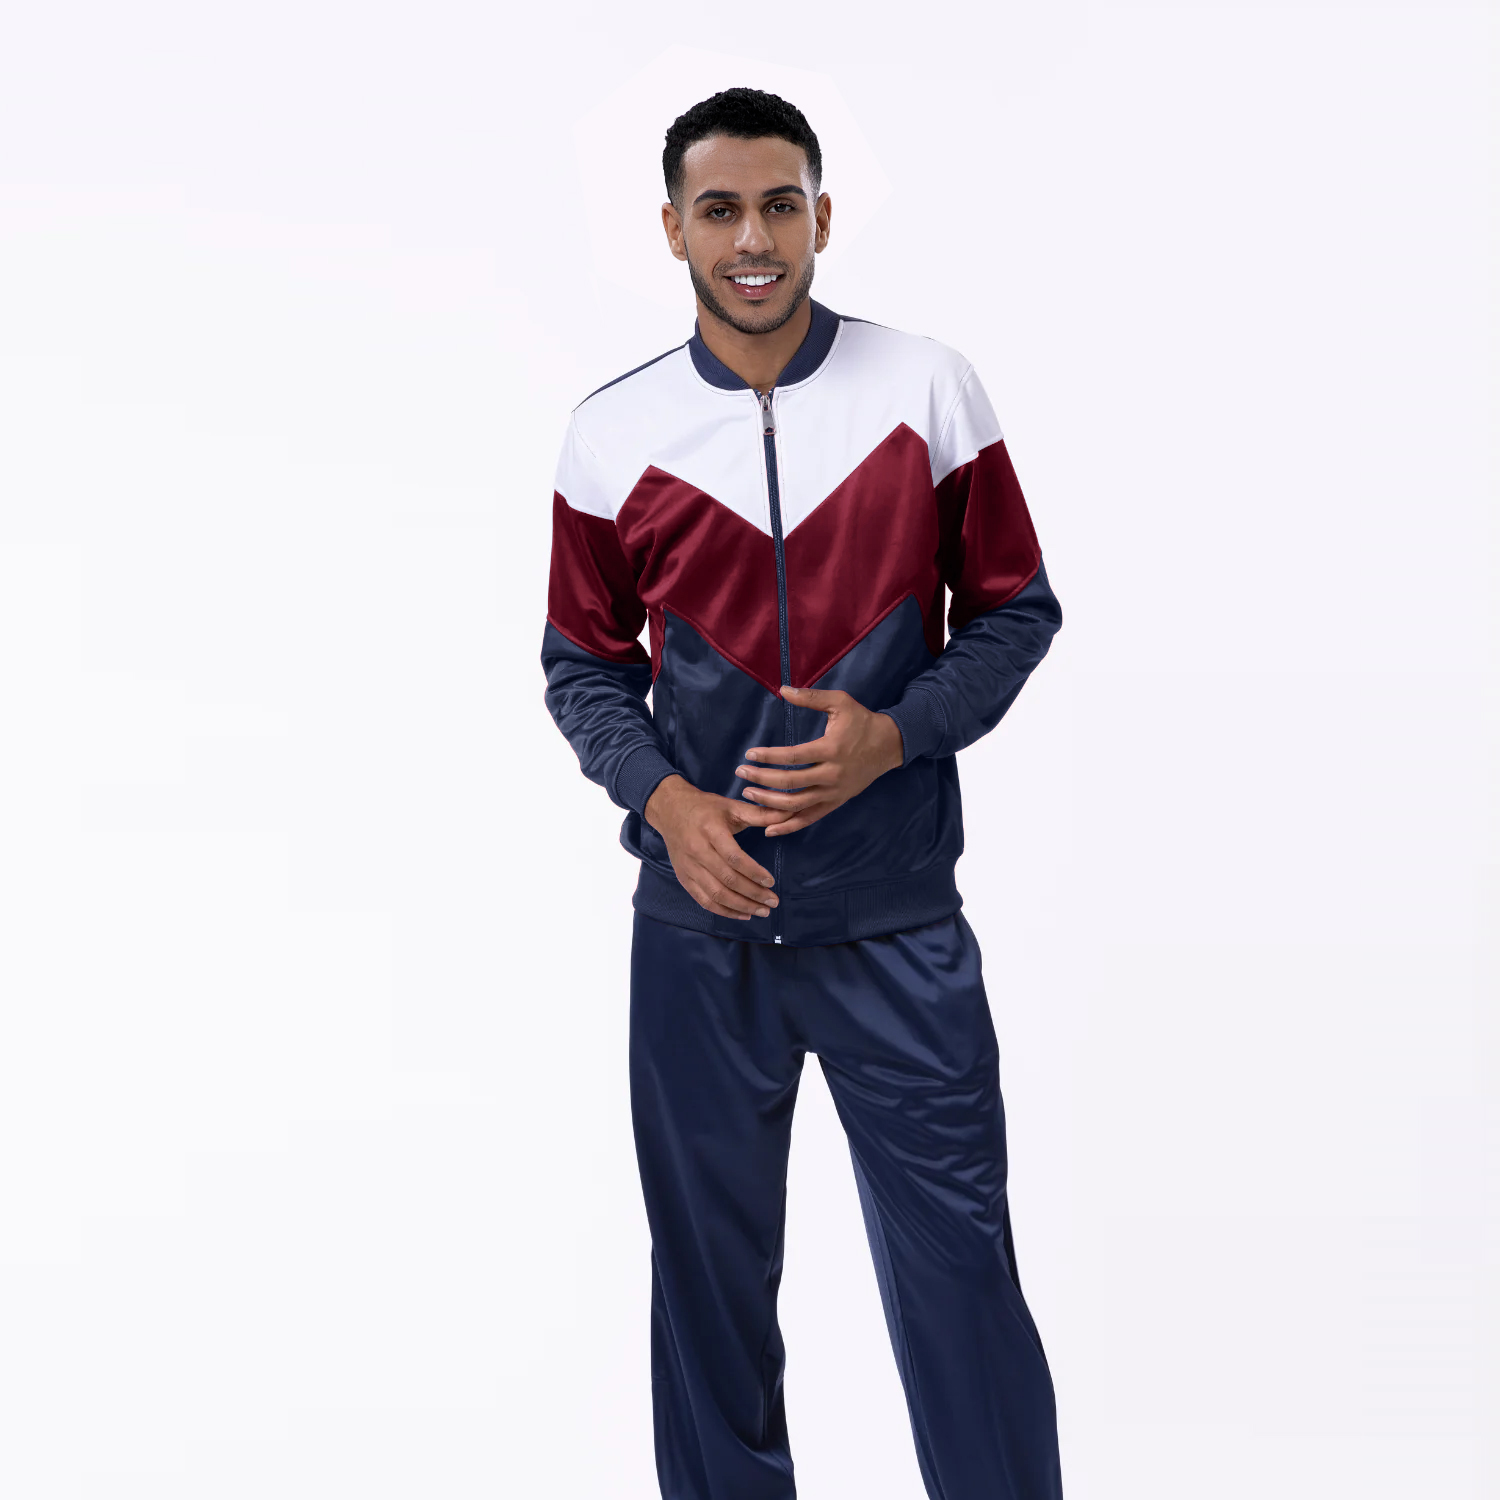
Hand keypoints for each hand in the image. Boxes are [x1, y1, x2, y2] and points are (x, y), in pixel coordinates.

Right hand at [644, 774, 783, 919]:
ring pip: (715, 894)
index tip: (771, 882)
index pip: (733, 857)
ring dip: (741, 906)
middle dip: (752, 894)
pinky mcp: (684, 878)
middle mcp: (697, 851)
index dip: (753, 872)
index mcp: (710, 830)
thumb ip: (759, 814)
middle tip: (773, 902)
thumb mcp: (731, 806)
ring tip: (762, 911)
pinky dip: (724, 911)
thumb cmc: (705, 808)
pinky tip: (742, 914)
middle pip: (727, 880)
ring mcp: (689, 867)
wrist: (670, 809)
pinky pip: (703, 900)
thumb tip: (788, 814)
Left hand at [734, 686, 904, 835]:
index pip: (793, 757)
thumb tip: (783, 689)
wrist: (889, 745)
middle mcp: (832, 775)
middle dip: (761, 780)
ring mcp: (834, 793)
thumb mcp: (840, 702)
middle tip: (741, 773)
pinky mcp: (835, 803)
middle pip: (791, 783)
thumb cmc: (861, 721)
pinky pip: (810, 818)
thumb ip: (811, 698)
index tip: (749, 754)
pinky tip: (769, 829)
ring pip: (797, 805)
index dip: (769, 757)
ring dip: (769, 803)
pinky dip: (789, 826)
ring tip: (748, 794)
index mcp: (831, 749)